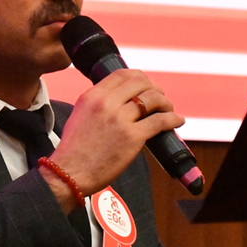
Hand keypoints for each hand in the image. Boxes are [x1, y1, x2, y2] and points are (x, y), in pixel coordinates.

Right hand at [46, 68, 183, 207]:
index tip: (146, 85)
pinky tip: (177, 121)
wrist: (69, 173)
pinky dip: (172, 119)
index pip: (121, 74)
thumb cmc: (74, 150)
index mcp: (92, 96)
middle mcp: (107, 103)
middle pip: (140, 83)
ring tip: (168, 110)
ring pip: (153, 99)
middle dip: (154, 88)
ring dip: (165, 103)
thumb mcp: (80, 115)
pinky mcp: (133, 137)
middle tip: (159, 99)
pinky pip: (160, 121)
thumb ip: (97, 104)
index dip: (139, 77)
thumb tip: (119, 100)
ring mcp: (121, 119)